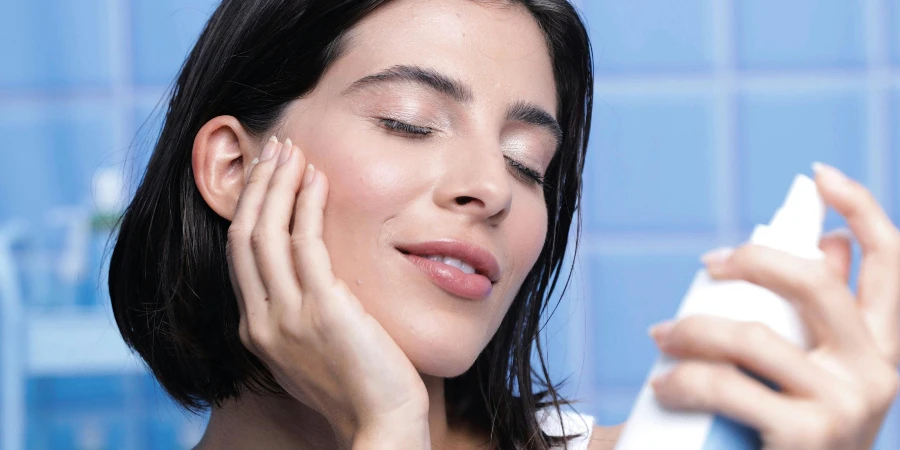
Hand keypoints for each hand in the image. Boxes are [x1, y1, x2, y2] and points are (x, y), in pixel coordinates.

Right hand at [226, 137, 429, 448]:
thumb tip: (317, 279)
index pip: (241, 256)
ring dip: (277, 184)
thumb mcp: (316, 350)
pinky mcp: (321, 309)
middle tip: (275, 148)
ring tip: (292, 150)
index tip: (266, 177)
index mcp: (258, 331)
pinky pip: (305, 243)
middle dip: (257, 186)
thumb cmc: (360, 388)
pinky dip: (307, 205)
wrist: (381, 424)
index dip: (250, 209)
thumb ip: (304, 315)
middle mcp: (262, 322)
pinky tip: (317, 179)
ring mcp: (287, 316)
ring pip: (266, 233)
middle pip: (244, 236)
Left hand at [648, 163, 899, 449]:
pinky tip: (664, 386)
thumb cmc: (791, 435)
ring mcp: (845, 404)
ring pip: (752, 335)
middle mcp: (878, 374)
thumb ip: (824, 315)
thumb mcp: (820, 372)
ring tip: (662, 337)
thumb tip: (827, 243)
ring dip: (692, 330)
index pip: (890, 264)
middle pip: (815, 283)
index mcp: (883, 350)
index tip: (822, 175)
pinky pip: (725, 383)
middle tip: (710, 264)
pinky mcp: (806, 434)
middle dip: (754, 260)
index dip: (863, 209)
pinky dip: (683, 379)